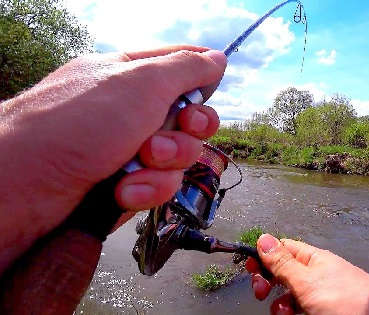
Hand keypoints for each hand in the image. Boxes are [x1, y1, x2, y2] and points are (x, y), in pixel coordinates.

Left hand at [0, 45, 225, 273]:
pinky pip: (159, 185)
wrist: (26, 186)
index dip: (202, 76)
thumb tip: (217, 58)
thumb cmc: (76, 123)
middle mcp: (131, 110)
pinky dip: (146, 189)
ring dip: (164, 165)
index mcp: (130, 74)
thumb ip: (185, 68)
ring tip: (135, 165)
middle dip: (184, 133)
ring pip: (179, 157)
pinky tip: (123, 191)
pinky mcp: (125, 182)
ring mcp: (127, 147)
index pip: (180, 65)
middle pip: (189, 119)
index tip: (208, 89)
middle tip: (161, 137)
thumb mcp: (140, 82)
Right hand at [247, 234, 368, 314]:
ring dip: (280, 304)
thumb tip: (263, 238)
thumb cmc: (347, 300)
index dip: (263, 256)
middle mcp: (316, 273)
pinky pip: (302, 307)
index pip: (281, 248)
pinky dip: (293, 311)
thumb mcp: (307, 281)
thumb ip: (283, 263)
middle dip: (269, 283)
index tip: (249, 268)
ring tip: (285, 313)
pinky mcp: (325, 309)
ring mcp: (321, 293)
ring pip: (290, 295)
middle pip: (283, 273)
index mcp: (312, 259)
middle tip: (262, 293)